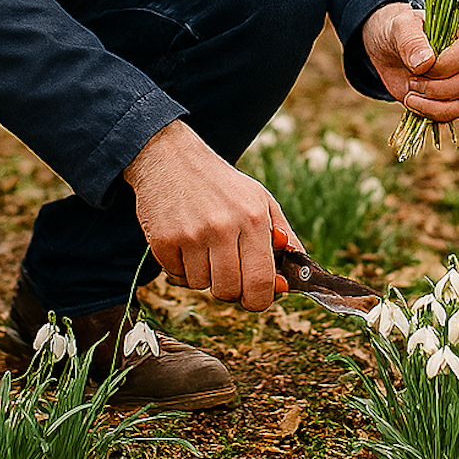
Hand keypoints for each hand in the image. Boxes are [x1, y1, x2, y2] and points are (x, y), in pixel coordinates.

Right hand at [123, 120, 294, 310]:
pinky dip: (179, 267)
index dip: (260, 300)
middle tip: (225, 266)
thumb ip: (283, 236)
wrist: (170, 158)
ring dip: (202, 274)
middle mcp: (223, 227)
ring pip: (200, 285)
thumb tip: (295, 277)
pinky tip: (183, 243)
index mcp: (253, 218)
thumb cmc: (220, 184)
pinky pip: (176, 276)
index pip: (261, 283)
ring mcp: (191, 234)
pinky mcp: (163, 240)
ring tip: (201, 245)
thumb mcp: (260, 199)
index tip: (256, 298)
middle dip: (229, 288)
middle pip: (229, 291)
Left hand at [362, 2, 458, 124]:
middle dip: (436, 87)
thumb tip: (426, 61)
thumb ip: (411, 41)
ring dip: (435, 105)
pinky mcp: (457, 100)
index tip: (417, 67)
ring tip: (410, 95)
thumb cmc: (400, 33)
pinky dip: (434, 114)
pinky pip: (457, 114)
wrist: (389, 52)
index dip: (443, 66)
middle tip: (411, 81)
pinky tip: (414, 103)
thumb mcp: (399, 28)